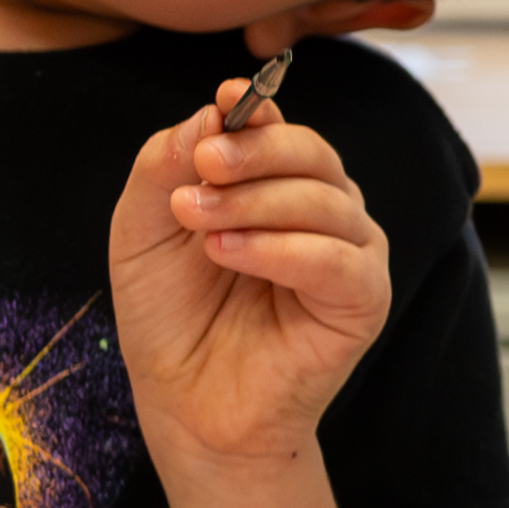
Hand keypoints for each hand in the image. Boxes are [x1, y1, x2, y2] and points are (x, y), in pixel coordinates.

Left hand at [109, 76, 391, 467]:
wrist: (189, 407)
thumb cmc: (172, 319)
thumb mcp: (143, 232)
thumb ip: (165, 166)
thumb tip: (211, 111)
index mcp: (277, 186)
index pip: (280, 129)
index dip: (256, 108)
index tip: (225, 100)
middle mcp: (323, 211)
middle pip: (311, 152)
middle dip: (254, 151)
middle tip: (203, 165)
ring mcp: (351, 254)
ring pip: (325, 199)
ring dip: (254, 202)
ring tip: (198, 225)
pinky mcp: (365, 301)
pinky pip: (339, 259)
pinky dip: (282, 249)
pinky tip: (229, 253)